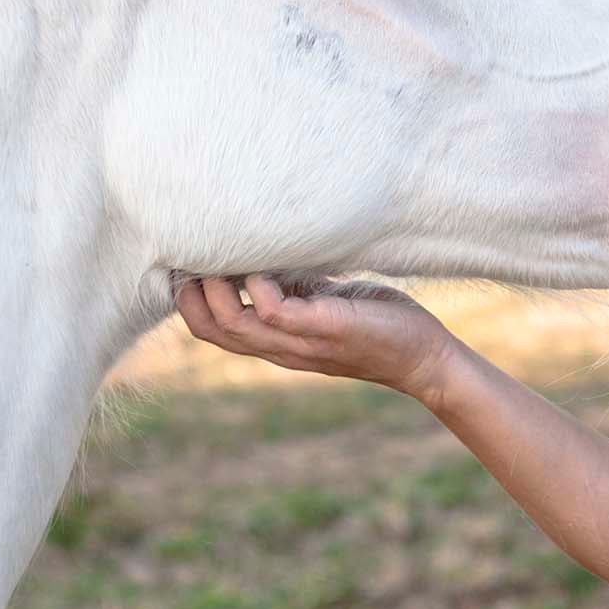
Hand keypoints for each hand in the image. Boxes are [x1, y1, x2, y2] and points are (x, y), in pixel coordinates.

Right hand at [174, 274, 459, 399]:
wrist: (423, 357)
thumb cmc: (377, 324)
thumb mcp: (324, 303)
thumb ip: (293, 288)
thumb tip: (266, 254)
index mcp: (275, 341)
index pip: (209, 329)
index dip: (186, 298)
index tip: (185, 258)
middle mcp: (279, 347)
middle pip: (208, 329)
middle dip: (189, 291)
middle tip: (193, 250)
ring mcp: (300, 342)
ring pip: (232, 323)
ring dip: (217, 286)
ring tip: (220, 250)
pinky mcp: (325, 329)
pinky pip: (273, 311)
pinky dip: (259, 285)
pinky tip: (264, 263)